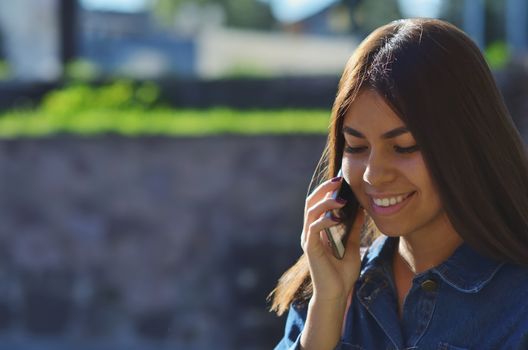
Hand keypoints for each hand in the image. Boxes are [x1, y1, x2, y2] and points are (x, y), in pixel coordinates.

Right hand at [301, 176, 364, 302]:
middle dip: (324, 189)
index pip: (318, 203)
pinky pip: (314, 228)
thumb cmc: (342, 273)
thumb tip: (361, 210)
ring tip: (341, 199)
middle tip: (339, 180)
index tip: (341, 179)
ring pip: (311, 211)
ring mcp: (309, 239)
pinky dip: (325, 220)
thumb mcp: (352, 245)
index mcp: (318, 229)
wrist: (336, 294)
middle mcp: (310, 231)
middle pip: (311, 202)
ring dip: (326, 202)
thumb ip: (353, 228)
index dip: (327, 189)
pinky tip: (337, 218)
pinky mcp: (310, 248)